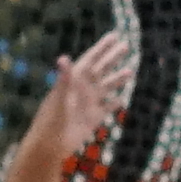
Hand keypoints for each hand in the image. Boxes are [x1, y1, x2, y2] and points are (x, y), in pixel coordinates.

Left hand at [12, 32, 135, 172]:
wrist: (50, 145)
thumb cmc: (51, 121)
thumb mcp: (58, 98)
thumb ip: (63, 78)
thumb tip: (64, 58)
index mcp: (74, 82)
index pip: (91, 60)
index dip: (102, 48)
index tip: (114, 36)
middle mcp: (82, 90)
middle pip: (101, 70)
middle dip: (113, 58)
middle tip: (127, 46)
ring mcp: (89, 104)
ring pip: (106, 87)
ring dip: (117, 79)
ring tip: (131, 71)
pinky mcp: (93, 118)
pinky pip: (107, 107)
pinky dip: (115, 102)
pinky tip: (122, 99)